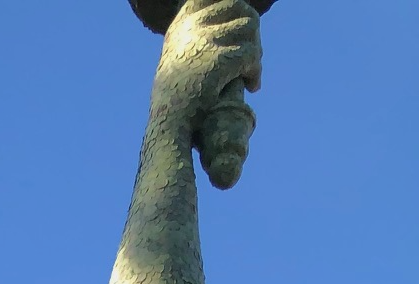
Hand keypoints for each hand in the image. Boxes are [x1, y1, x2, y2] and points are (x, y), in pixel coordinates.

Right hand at [153, 0, 262, 187]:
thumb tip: (237, 20)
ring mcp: (204, 41)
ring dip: (255, 51)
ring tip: (250, 71)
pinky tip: (252, 85)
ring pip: (250, 28)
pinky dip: (255, 71)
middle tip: (250, 57)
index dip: (234, 9)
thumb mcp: (179, 63)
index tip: (239, 34)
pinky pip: (251, 54)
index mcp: (181, 25)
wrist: (169, 130)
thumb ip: (197, 40)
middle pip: (239, 8)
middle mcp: (191, 27)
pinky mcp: (219, 59)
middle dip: (250, 32)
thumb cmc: (177, 105)